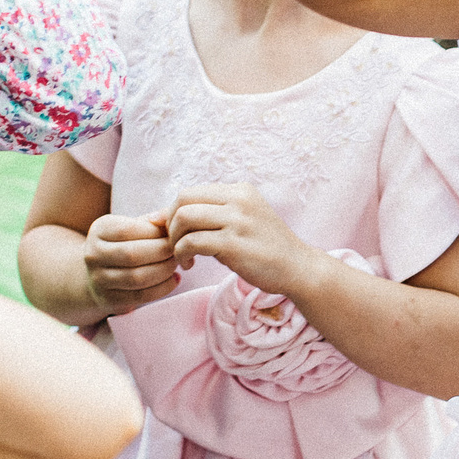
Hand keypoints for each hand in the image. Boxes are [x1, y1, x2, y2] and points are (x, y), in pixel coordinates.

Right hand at [84, 210, 182, 314]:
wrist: (101, 273)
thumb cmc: (126, 244)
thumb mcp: (133, 227)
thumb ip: (153, 221)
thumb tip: (171, 217)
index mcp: (99, 230)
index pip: (129, 230)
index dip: (156, 233)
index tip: (174, 234)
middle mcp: (93, 254)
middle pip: (133, 255)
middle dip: (163, 253)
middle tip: (180, 250)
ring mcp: (98, 279)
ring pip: (137, 278)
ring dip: (164, 271)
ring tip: (177, 264)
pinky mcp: (109, 299)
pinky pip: (141, 296)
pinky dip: (163, 288)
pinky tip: (174, 279)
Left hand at [167, 184, 315, 295]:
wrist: (298, 268)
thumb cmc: (266, 248)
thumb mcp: (242, 220)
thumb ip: (211, 214)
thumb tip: (160, 216)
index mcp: (240, 190)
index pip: (191, 192)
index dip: (174, 212)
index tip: (175, 233)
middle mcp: (239, 199)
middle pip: (183, 199)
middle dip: (171, 223)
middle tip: (176, 244)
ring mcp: (237, 221)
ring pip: (184, 218)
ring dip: (175, 240)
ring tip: (182, 256)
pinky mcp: (234, 244)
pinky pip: (192, 242)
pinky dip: (182, 254)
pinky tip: (189, 263)